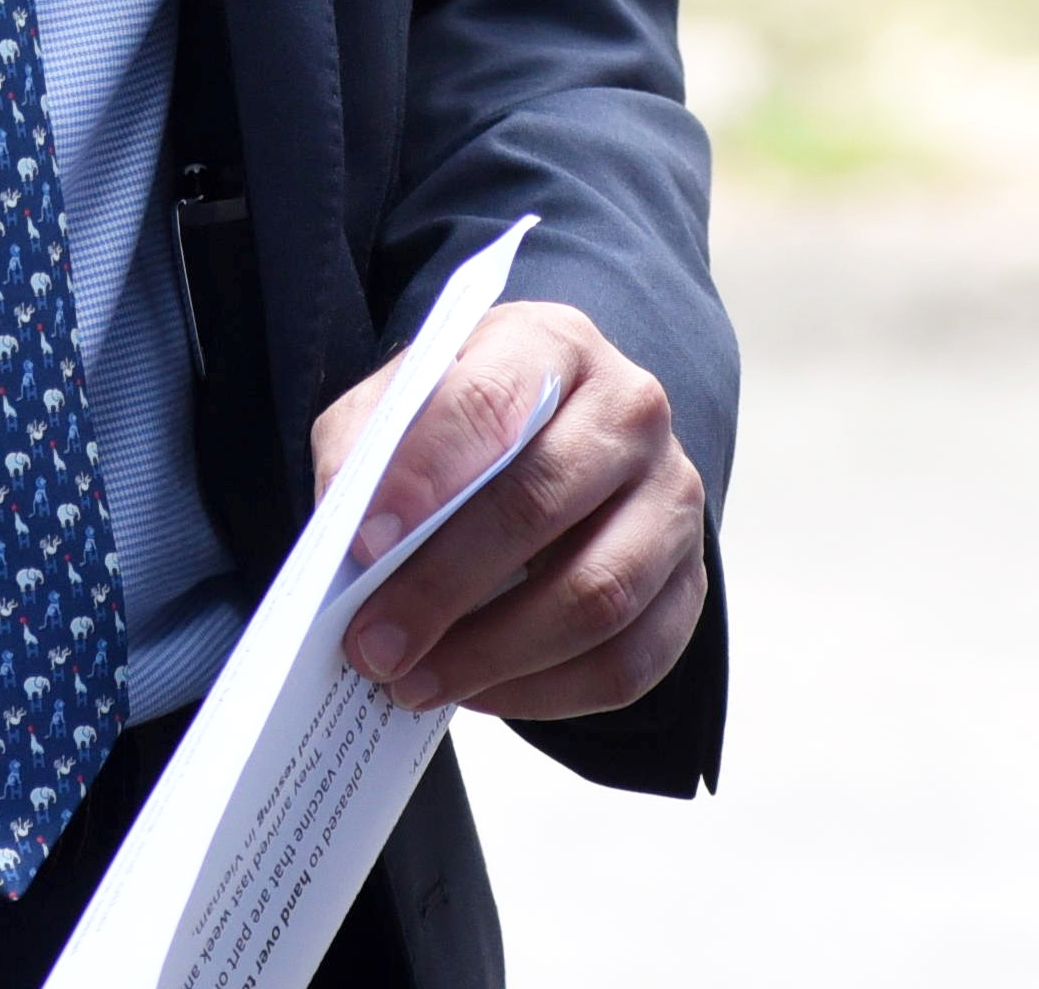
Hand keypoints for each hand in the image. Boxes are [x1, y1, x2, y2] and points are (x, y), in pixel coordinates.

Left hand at [312, 300, 709, 721]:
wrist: (560, 443)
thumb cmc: (466, 427)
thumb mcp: (405, 404)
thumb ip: (368, 452)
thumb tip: (349, 538)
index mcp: (553, 345)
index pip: (492, 398)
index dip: (426, 473)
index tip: (366, 544)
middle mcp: (632, 411)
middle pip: (542, 503)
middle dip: (444, 587)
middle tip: (373, 646)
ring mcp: (673, 500)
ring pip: (596, 595)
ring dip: (493, 656)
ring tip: (416, 683)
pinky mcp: (688, 585)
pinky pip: (630, 661)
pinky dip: (547, 693)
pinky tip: (481, 693)